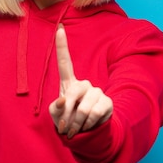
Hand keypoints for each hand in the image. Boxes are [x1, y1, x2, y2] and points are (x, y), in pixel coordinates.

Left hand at [49, 24, 112, 138]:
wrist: (87, 134)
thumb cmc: (68, 121)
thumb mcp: (56, 115)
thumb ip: (55, 108)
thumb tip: (64, 101)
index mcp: (69, 84)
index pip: (64, 62)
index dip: (61, 45)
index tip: (59, 28)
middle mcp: (84, 84)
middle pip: (73, 93)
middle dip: (67, 113)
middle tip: (65, 127)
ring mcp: (96, 92)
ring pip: (83, 108)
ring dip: (76, 123)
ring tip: (75, 129)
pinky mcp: (107, 102)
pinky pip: (94, 114)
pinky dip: (87, 125)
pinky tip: (88, 126)